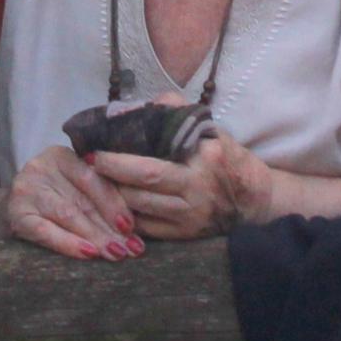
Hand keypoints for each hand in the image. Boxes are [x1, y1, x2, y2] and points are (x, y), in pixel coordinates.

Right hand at [1, 144, 143, 260]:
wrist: (6, 214)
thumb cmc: (51, 202)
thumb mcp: (73, 190)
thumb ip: (98, 197)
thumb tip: (134, 226)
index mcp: (61, 156)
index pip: (93, 178)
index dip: (115, 203)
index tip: (132, 227)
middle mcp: (41, 167)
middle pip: (82, 200)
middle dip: (110, 227)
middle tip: (131, 249)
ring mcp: (26, 190)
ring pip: (68, 215)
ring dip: (96, 237)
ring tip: (116, 253)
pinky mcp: (16, 215)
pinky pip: (46, 231)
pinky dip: (69, 244)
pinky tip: (89, 254)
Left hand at [91, 129, 271, 242]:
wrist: (254, 202)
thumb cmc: (227, 159)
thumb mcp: (211, 129)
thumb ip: (177, 112)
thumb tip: (142, 104)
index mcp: (204, 160)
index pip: (152, 163)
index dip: (119, 161)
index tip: (94, 152)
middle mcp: (196, 190)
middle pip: (142, 188)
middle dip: (110, 176)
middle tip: (87, 165)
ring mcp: (190, 217)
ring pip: (139, 210)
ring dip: (113, 197)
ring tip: (95, 182)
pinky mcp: (185, 236)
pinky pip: (145, 229)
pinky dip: (126, 216)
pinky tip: (113, 205)